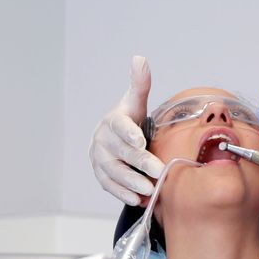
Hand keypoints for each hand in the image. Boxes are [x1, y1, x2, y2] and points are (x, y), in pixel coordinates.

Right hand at [89, 56, 165, 205]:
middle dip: (140, 163)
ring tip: (149, 190)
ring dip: (131, 182)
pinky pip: (110, 187)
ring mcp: (99, 160)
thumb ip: (139, 85)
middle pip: (121, 153)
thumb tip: (139, 58)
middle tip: (159, 171)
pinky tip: (138, 200)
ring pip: (114, 172)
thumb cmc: (129, 121)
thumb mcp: (134, 103)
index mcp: (113, 122)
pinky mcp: (101, 176)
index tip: (141, 140)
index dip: (129, 133)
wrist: (112, 141)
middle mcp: (103, 141)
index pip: (120, 126)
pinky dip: (123, 194)